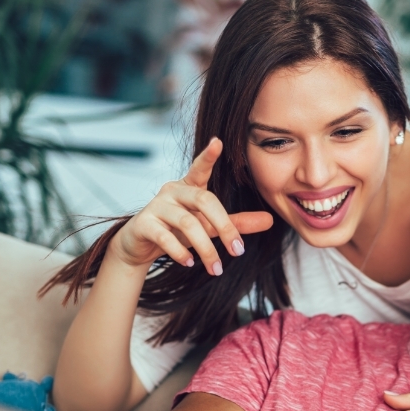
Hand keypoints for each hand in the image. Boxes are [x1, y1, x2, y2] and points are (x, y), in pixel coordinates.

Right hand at [110, 138, 273, 274]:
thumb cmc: (177, 230)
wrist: (139, 246)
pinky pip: (164, 236)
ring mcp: (156, 206)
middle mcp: (172, 191)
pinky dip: (180, 251)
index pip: (200, 168)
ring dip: (206, 249)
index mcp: (189, 186)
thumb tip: (270, 220)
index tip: (218, 142)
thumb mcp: (209, 226)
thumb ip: (236, 222)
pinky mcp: (143, 224)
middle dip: (225, 226)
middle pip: (204, 200)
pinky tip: (189, 263)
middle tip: (238, 251)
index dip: (208, 156)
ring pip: (187, 223)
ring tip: (216, 268)